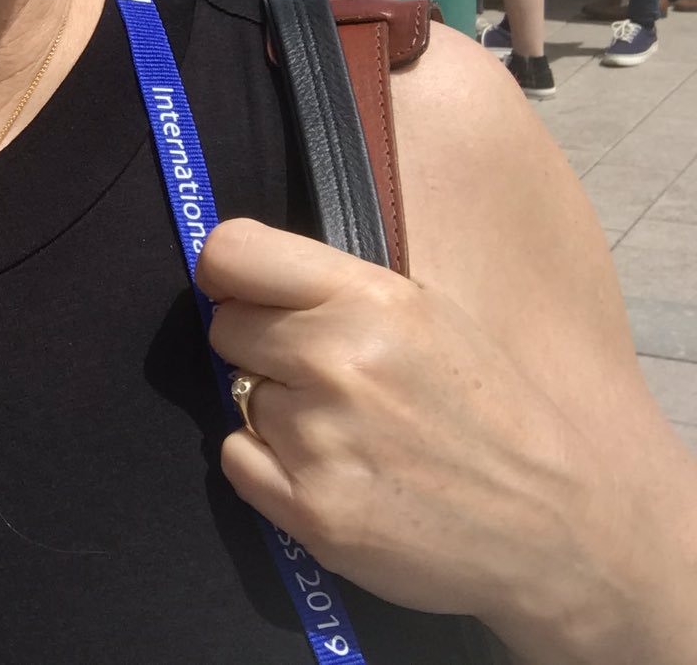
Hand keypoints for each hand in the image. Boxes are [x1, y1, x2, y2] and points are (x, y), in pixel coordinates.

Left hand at [198, 219, 604, 635]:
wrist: (557, 529)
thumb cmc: (488, 413)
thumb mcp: (428, 316)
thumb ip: (334, 289)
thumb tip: (238, 273)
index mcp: (369, 298)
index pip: (230, 252)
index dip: (227, 275)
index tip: (243, 294)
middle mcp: (336, 360)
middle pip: (225, 328)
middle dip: (261, 348)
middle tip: (324, 378)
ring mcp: (321, 438)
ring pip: (240, 397)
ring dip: (278, 413)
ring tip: (351, 434)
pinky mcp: (310, 509)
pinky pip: (236, 458)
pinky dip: (268, 466)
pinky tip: (333, 472)